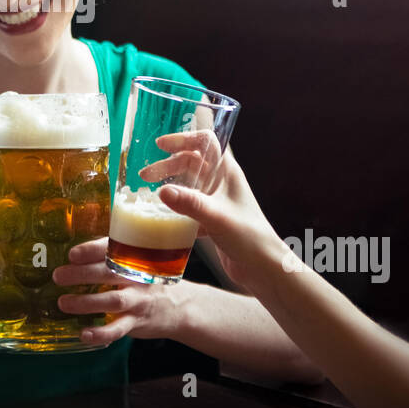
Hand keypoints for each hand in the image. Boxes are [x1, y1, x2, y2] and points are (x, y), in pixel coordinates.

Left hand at [51, 237, 179, 345]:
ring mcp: (138, 300)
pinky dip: (101, 333)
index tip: (72, 254)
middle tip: (58, 276)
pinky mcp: (137, 322)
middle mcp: (137, 277)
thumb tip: (71, 255)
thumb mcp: (136, 262)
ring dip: (86, 302)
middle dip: (81, 274)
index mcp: (134, 257)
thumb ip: (111, 256)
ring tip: (63, 303)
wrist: (180, 306)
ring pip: (112, 301)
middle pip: (108, 273)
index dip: (91, 250)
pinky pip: (118, 329)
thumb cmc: (147, 280)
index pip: (112, 249)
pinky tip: (84, 334)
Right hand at [156, 152, 284, 295]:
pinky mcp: (211, 219)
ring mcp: (216, 201)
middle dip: (168, 165)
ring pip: (188, 185)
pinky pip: (188, 207)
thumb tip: (162, 191)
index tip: (161, 145)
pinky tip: (162, 216)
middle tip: (145, 176)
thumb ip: (190, 203)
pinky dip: (175, 208)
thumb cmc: (249, 237)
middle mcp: (221, 183)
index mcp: (227, 172)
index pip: (206, 142)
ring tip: (149, 194)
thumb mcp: (217, 217)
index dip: (184, 139)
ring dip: (169, 185)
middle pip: (191, 163)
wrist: (263, 268)